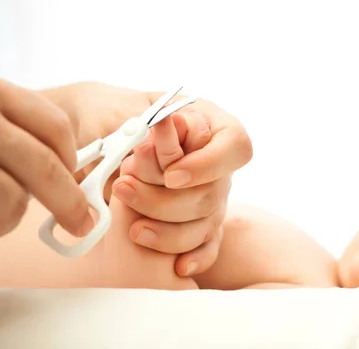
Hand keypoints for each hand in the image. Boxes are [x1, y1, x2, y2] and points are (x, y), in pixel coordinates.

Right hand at [0, 79, 92, 236]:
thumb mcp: (3, 132)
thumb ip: (24, 139)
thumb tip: (75, 167)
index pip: (51, 123)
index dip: (71, 155)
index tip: (79, 175)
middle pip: (42, 161)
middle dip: (68, 199)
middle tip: (84, 223)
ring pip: (14, 196)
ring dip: (13, 214)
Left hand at [42, 82, 251, 274]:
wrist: (106, 141)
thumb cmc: (121, 119)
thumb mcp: (131, 109)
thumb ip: (150, 119)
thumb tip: (167, 126)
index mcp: (214, 128)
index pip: (235, 146)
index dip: (208, 165)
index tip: (170, 176)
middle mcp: (219, 166)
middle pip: (213, 193)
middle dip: (164, 201)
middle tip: (123, 189)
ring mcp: (214, 198)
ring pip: (206, 224)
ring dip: (167, 232)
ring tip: (132, 228)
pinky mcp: (202, 225)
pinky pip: (209, 247)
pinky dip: (195, 258)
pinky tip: (177, 266)